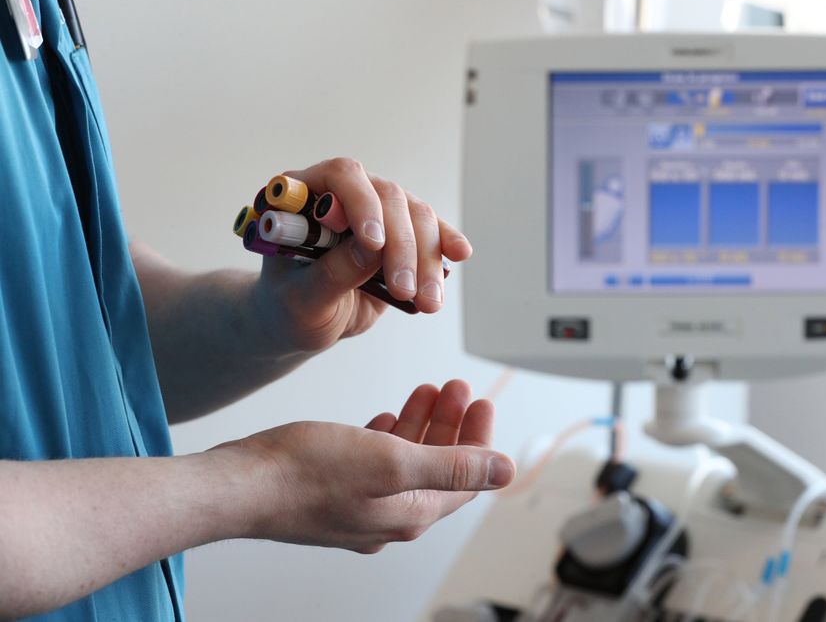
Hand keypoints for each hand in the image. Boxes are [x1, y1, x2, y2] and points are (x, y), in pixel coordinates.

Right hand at [219, 380, 513, 553]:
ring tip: (426, 389)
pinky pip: (373, 465)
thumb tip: (506, 470)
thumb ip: (453, 465)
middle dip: (450, 424)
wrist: (239, 487)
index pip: (465, 478)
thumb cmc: (307, 472)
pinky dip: (387, 437)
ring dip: (420, 424)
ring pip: (405, 463)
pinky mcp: (333, 494)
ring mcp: (359, 507)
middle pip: (437, 468)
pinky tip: (386, 415)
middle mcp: (388, 517)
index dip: (479, 438)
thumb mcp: (392, 460)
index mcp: (410, 512)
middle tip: (455, 386)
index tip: (482, 401)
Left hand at [252, 158, 472, 353]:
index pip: (340, 177)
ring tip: (428, 301)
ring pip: (415, 215)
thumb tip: (371, 251)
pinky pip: (431, 230)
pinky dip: (445, 244)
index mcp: (303, 195)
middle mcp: (343, 193)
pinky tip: (459, 255)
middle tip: (404, 290)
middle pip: (387, 196)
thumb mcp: (301, 298)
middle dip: (401, 245)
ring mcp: (375, 210)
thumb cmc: (288, 307)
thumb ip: (332, 272)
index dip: (361, 203)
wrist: (305, 322)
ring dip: (426, 258)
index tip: (374, 243)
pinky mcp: (400, 233)